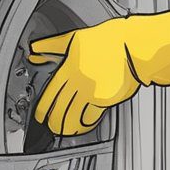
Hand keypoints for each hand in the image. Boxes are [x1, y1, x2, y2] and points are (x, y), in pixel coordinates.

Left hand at [28, 9, 169, 134]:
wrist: (134, 44)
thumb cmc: (110, 38)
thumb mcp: (76, 38)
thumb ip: (52, 46)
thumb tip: (35, 50)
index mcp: (69, 68)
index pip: (50, 94)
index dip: (42, 108)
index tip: (40, 115)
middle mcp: (78, 82)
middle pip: (59, 108)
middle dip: (52, 121)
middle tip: (50, 126)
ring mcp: (92, 91)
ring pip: (73, 115)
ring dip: (66, 126)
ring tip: (64, 131)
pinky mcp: (106, 98)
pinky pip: (91, 116)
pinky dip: (85, 124)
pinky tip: (83, 126)